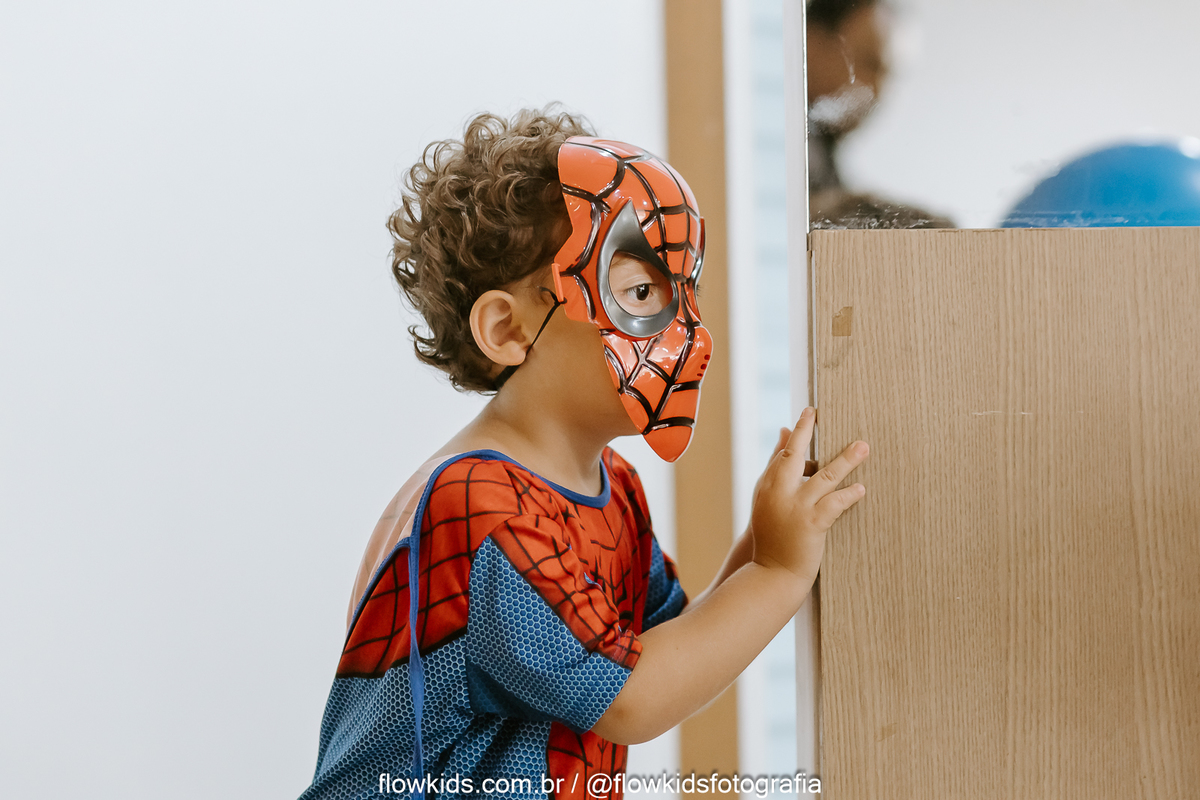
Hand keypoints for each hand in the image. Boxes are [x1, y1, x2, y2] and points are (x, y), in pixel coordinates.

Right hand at [749, 407, 867, 585]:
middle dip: (807, 432)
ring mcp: (795, 508)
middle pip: (795, 455)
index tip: (809, 415)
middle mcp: (778, 494)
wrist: (771, 574)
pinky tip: (861, 488)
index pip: (783, 454)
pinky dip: (849, 495)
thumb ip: (776, 471)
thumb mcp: (767, 504)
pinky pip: (835, 503)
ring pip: (824, 477)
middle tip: (820, 414)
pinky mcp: (812, 524)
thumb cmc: (772, 539)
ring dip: (846, 460)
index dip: (797, 433)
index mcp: (767, 488)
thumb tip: (782, 435)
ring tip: (863, 447)